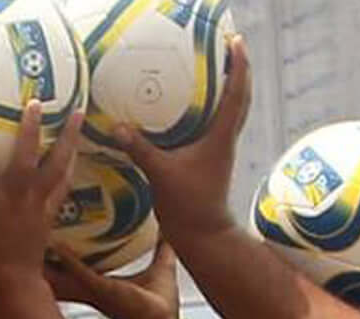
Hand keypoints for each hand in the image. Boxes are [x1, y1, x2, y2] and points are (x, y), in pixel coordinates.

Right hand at [0, 106, 83, 299]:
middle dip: (32, 125)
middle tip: (39, 100)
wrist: (7, 286)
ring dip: (67, 139)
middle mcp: (15, 193)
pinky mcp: (48, 216)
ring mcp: (36, 203)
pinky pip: (63, 186)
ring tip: (78, 115)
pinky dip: (69, 170)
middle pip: (27, 152)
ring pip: (56, 164)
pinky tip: (74, 158)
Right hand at [48, 241, 183, 318]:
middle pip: (62, 271)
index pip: (77, 268)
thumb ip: (163, 247)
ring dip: (48, 259)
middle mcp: (91, 288)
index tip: (55, 238)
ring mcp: (92, 289)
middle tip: (35, 238)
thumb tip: (170, 229)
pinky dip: (66, 260)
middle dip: (47, 258)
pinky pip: (78, 272)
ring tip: (35, 240)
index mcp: (101, 285)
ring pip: (62, 272)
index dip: (64, 255)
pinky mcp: (98, 289)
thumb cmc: (159, 302)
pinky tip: (56, 245)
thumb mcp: (161, 266)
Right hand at [121, 30, 253, 237]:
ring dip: (230, 88)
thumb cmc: (189, 204)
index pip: (236, 94)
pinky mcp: (211, 157)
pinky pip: (218, 124)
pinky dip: (214, 108)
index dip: (238, 66)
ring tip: (216, 70)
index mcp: (221, 136)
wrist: (203, 233)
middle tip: (229, 49)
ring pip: (233, 110)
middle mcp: (226, 138)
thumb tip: (117, 127)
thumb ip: (141, 149)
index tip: (236, 43)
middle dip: (238, 71)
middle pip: (242, 97)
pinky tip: (195, 106)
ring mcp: (221, 148)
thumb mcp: (161, 174)